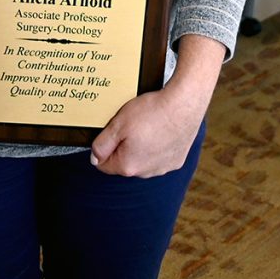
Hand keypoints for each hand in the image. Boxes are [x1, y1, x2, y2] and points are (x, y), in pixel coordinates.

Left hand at [89, 83, 204, 177]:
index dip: (103, 147)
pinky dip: (158, 146)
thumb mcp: (118, 124)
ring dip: (141, 147)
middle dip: (123, 146)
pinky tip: (160, 129)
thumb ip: (102, 144)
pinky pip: (160, 156)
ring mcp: (163, 168)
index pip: (104, 165)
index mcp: (128, 166)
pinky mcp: (176, 160)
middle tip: (129, 124)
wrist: (184, 105)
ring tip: (147, 125)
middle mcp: (146, 173)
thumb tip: (95, 158)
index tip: (111, 132)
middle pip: (124, 162)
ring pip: (143, 160)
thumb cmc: (152, 112)